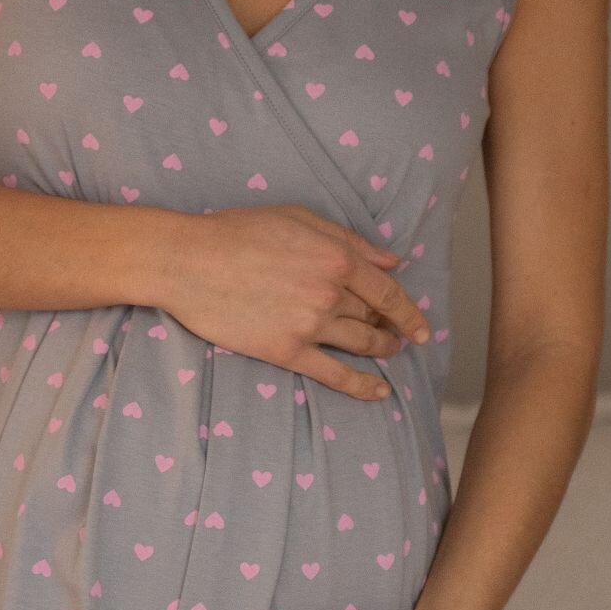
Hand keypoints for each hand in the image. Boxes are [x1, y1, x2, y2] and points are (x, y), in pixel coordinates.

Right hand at [157, 204, 430, 403]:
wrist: (189, 262)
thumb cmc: (238, 231)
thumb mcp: (299, 218)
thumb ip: (349, 239)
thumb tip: (391, 259)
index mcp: (337, 258)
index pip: (387, 291)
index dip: (409, 311)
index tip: (421, 326)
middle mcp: (331, 294)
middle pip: (374, 318)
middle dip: (392, 328)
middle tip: (399, 337)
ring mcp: (311, 325)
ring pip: (361, 344)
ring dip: (382, 351)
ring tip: (389, 353)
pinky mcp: (287, 351)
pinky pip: (335, 374)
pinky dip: (362, 385)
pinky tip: (379, 392)